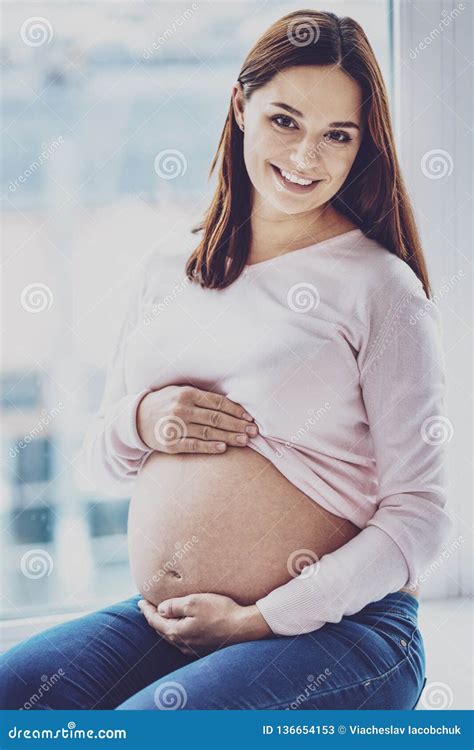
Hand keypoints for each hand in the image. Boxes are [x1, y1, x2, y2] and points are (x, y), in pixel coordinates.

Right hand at [136, 385, 258, 453]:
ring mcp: (175, 426)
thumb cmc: (164, 403)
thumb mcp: (179, 391)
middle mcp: (181, 409)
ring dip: (229, 437)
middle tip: (254, 432)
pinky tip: (223, 448)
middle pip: (216, 418)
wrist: (135, 418)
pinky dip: (209, 447)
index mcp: (187, 393)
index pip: (218, 402)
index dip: (236, 411)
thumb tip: (231, 403)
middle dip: (238, 425)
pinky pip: (194, 445)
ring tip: (244, 441)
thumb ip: (201, 396)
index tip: (250, 418)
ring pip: (208, 433)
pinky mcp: (170, 443)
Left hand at [138, 593, 273, 656]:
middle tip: (148, 607)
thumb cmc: (220, 612)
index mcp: (177, 632)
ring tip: (162, 615)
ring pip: (172, 636)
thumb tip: (160, 609)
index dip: (147, 610)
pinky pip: (184, 639)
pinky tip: (181, 625)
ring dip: (165, 625)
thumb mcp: (194, 602)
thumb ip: (174, 606)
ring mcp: (193, 649)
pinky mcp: (203, 648)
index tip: (140, 601)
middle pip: (162, 630)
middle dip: (154, 618)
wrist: (243, 628)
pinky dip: (177, 630)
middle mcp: (183, 644)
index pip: (155, 621)